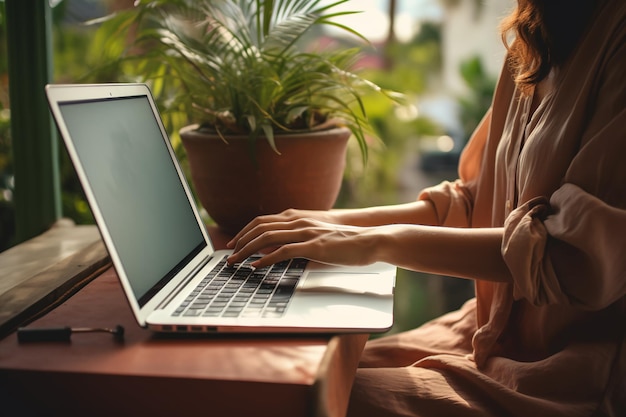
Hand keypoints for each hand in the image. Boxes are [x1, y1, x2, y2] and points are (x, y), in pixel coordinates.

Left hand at [226, 216, 377, 268]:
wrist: (369, 240)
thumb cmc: (345, 243)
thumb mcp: (317, 239)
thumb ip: (298, 243)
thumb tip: (280, 255)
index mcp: (298, 218)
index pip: (263, 221)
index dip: (244, 232)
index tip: (233, 244)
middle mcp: (298, 222)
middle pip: (260, 227)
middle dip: (240, 241)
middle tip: (228, 254)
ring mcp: (305, 233)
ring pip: (267, 238)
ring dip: (247, 250)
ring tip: (235, 262)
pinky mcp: (313, 247)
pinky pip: (283, 251)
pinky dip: (265, 259)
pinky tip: (255, 267)